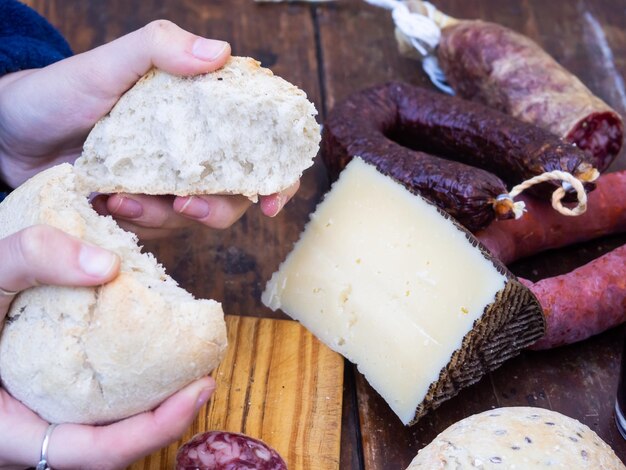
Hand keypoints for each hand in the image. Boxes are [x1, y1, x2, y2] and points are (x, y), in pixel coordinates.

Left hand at [0, 20, 298, 239]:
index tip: (271, 197)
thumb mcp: (108, 64)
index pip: (258, 142)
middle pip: (236, 193)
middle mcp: (195, 151)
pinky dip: (139, 223)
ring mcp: (170, 183)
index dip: (278, 172)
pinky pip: (160, 230)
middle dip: (218, 208)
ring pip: (197, 216)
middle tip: (185, 203)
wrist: (11, 135)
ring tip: (122, 199)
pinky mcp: (144, 209)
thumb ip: (158, 48)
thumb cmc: (62, 91)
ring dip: (165, 215)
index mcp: (201, 113)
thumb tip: (222, 52)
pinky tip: (108, 204)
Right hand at [0, 225, 214, 468]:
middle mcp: (26, 433)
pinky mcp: (42, 394)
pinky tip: (144, 346)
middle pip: (111, 446)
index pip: (95, 454)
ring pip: (103, 426)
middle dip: (165, 417)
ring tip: (188, 361)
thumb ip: (30, 258)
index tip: (201, 388)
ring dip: (149, 402)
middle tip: (205, 371)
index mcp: (7, 430)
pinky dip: (124, 382)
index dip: (154, 430)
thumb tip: (109, 265)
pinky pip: (90, 402)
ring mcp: (36, 416)